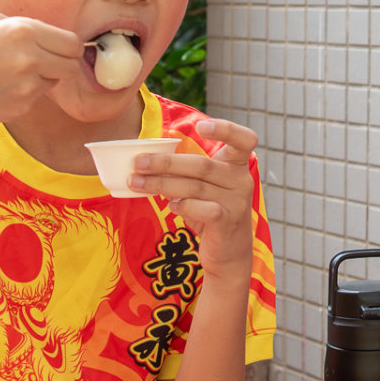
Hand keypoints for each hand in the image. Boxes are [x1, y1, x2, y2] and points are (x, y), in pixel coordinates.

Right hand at [0, 12, 84, 127]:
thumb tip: (43, 33)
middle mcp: (30, 60)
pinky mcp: (19, 108)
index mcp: (23, 32)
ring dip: (43, 77)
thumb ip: (19, 26)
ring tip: (11, 72)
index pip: (72, 43)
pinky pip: (35, 98)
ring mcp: (26, 88)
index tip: (57, 47)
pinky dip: (25, 92)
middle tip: (41, 60)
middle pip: (71, 66)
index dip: (66, 45)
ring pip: (54, 82)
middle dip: (61, 62)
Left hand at [129, 117, 258, 277]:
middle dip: (165, 162)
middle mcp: (241, 181)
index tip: (200, 126)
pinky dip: (181, 206)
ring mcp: (237, 202)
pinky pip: (201, 209)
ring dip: (160, 184)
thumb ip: (188, 172)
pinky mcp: (228, 222)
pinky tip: (169, 206)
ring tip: (135, 183)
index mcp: (237, 166)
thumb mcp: (205, 188)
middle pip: (201, 165)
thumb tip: (148, 158)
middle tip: (138, 163)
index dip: (225, 129)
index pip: (244, 139)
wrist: (230, 253)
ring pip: (194, 187)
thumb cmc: (212, 213)